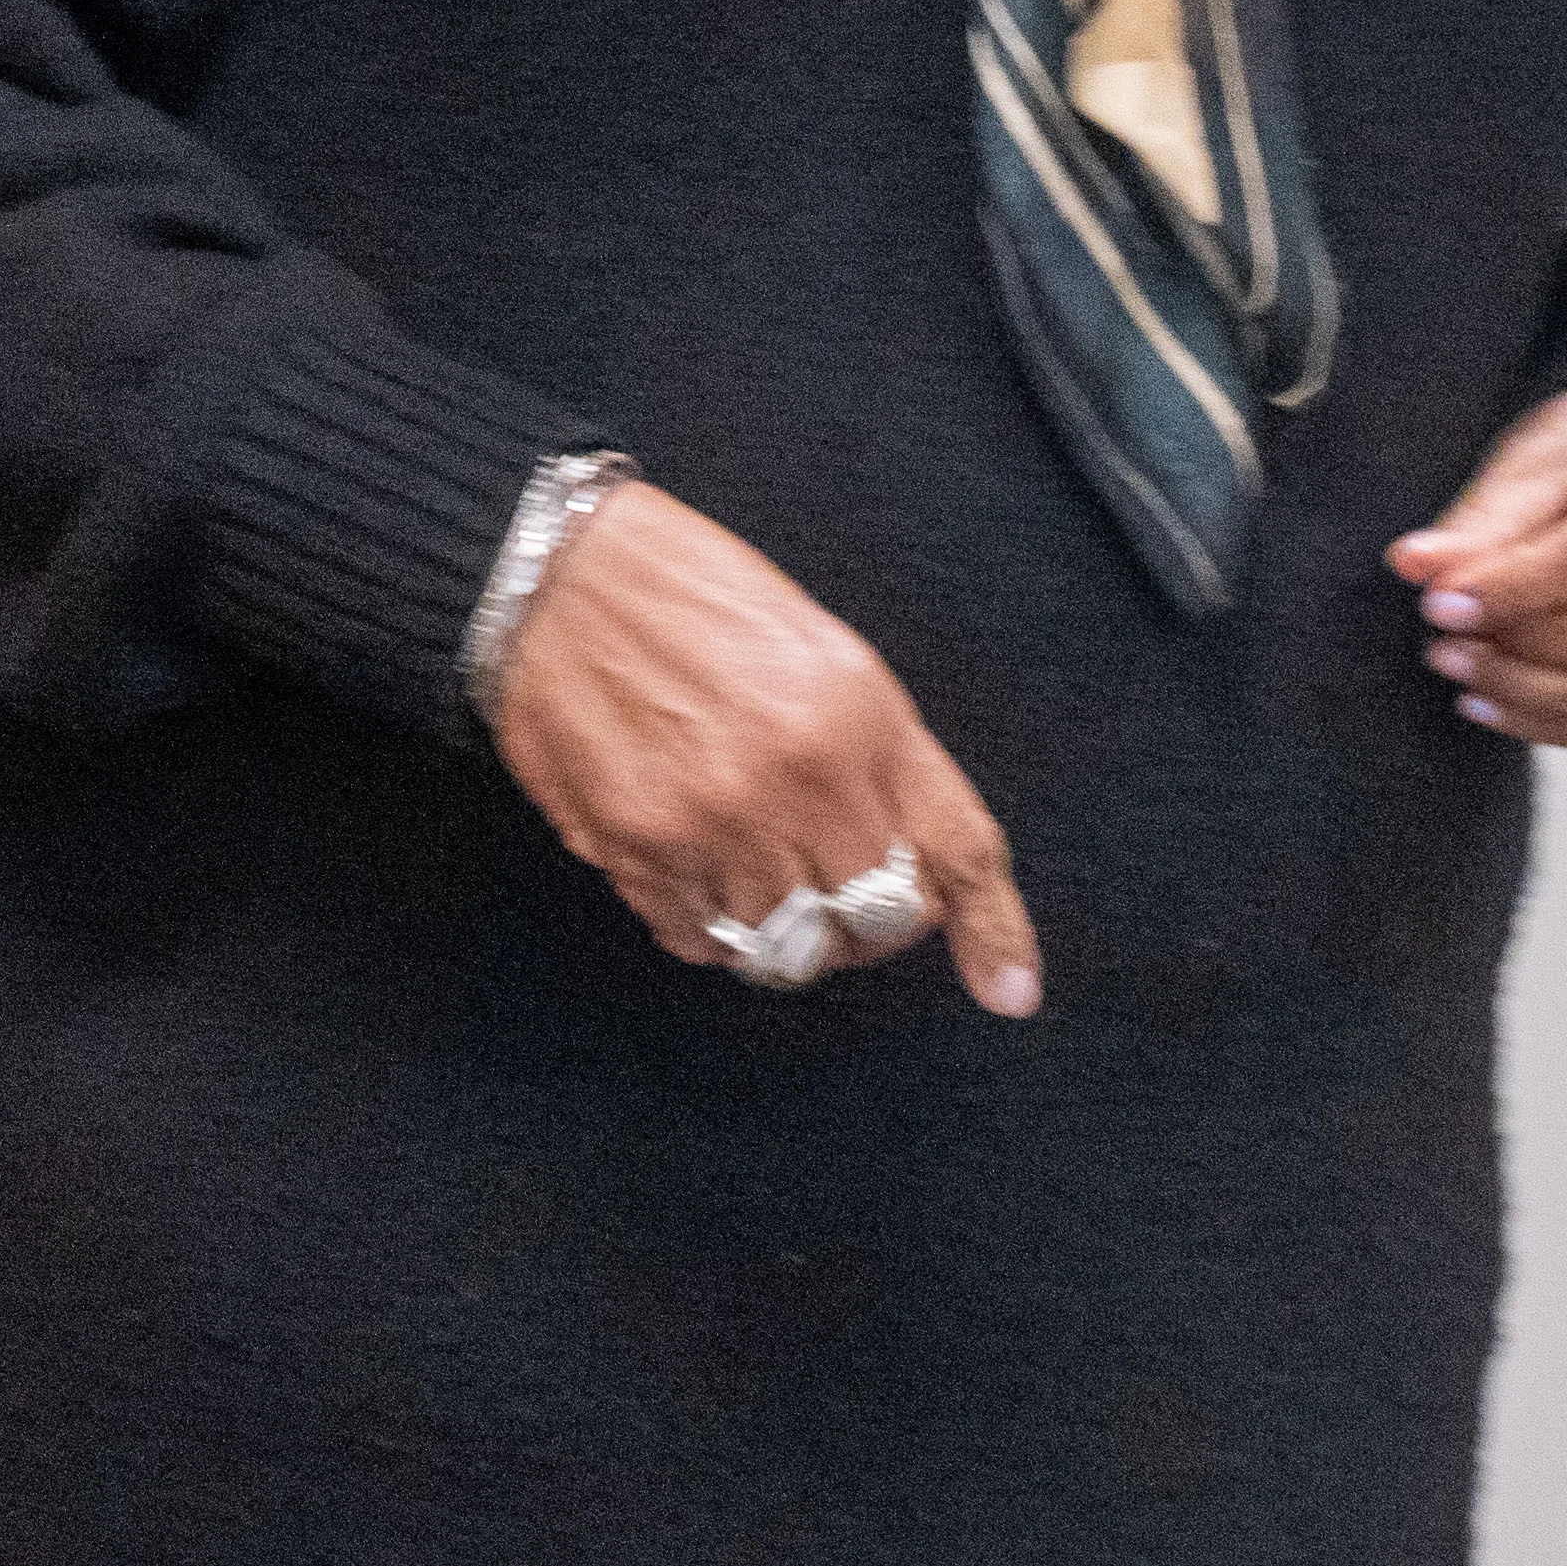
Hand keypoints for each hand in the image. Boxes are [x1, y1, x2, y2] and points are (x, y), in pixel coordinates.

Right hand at [485, 475, 1046, 1015]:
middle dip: (866, 924)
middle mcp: (798, 776)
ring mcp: (716, 820)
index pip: (954, 852)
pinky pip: (700, 940)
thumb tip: (921, 870)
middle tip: (833, 893)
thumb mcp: (823, 652)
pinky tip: (690, 866)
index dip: (993, 933)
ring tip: (745, 864)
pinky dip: (705, 924)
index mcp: (859, 716)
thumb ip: (881, 758)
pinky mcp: (638, 847)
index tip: (1011, 992)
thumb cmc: (692, 601)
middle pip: (876, 923)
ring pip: (788, 945)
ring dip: (779, 925)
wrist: (555, 573)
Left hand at [1398, 385, 1566, 754]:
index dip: (1515, 587)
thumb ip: (1492, 512)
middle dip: (1519, 648)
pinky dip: (1565, 726)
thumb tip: (1417, 566)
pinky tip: (1501, 705)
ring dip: (1534, 696)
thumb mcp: (1555, 447)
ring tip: (1462, 674)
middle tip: (1441, 644)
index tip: (1440, 602)